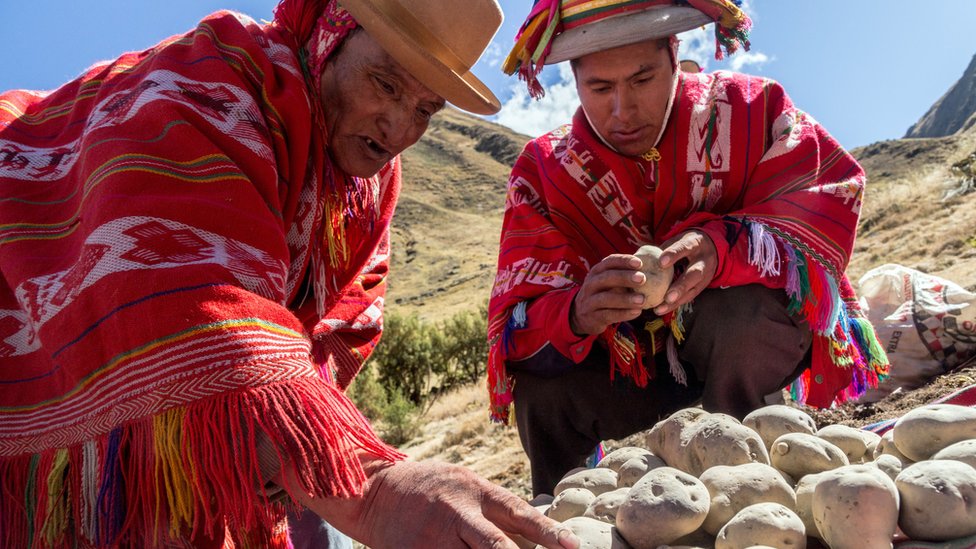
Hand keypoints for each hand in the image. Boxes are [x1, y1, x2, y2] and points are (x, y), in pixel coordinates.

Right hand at [287, 457, 578, 548]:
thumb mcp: (464, 485)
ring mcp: (433, 538)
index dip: (547, 532)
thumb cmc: (430, 488)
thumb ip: (495, 509)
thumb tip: (535, 536)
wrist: (374, 491)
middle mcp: (457, 513)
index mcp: (474, 491)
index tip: (572, 546)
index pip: (518, 514)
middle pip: (497, 547)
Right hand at [570, 254, 646, 335]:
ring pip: (606, 298)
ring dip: (625, 299)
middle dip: (624, 277)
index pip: (608, 262)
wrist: (582, 316)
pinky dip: (623, 314)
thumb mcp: (607, 282)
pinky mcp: (592, 317)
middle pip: (606, 278)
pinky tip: (637, 312)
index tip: (640, 263)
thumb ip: (623, 275)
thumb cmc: (603, 294)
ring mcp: (589, 301)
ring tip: (642, 300)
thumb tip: (651, 266)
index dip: (623, 261)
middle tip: (642, 278)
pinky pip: (608, 315)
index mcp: (596, 272)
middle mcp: (591, 284)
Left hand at [652, 230, 717, 315]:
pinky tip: (660, 309)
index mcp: (695, 244)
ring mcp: (706, 276)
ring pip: (693, 290)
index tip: (661, 262)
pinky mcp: (702, 287)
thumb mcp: (676, 240)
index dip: (674, 254)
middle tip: (667, 297)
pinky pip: (688, 297)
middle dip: (681, 286)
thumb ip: (662, 249)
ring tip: (660, 308)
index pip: (685, 247)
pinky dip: (674, 305)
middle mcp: (703, 261)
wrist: (711, 248)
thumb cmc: (686, 244)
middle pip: (694, 274)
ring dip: (676, 301)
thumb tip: (639, 258)